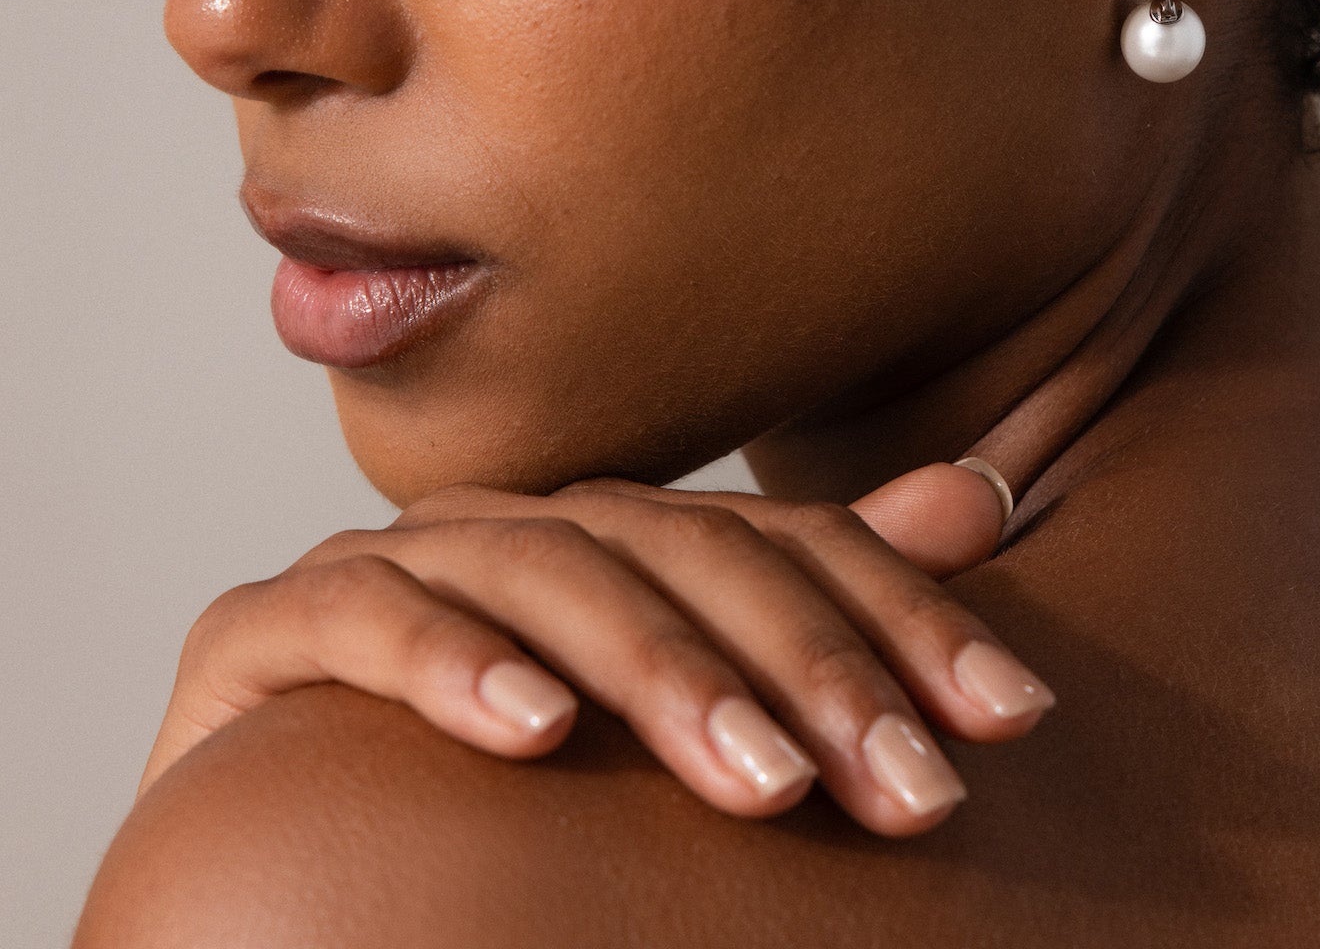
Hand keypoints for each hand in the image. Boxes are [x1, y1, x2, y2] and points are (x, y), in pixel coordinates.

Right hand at [137, 463, 1047, 836]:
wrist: (284, 859)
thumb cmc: (501, 797)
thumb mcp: (681, 706)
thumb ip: (814, 606)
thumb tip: (982, 497)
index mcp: (618, 535)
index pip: (782, 545)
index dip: (903, 617)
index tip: (1014, 714)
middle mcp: (518, 525)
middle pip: (682, 555)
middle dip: (806, 669)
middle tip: (908, 788)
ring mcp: (392, 563)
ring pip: (548, 574)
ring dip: (658, 673)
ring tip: (757, 781)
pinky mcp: (268, 631)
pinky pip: (362, 621)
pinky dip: (450, 662)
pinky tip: (535, 731)